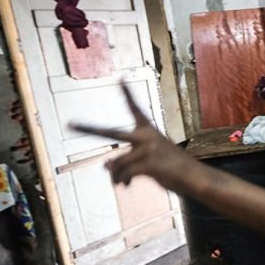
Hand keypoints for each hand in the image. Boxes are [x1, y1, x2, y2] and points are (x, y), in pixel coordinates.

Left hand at [70, 83, 187, 189]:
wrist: (194, 177)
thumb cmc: (173, 168)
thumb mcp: (150, 159)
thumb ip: (127, 160)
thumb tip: (104, 168)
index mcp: (149, 129)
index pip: (135, 108)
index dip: (127, 93)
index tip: (120, 79)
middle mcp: (145, 135)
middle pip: (109, 133)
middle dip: (88, 129)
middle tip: (70, 124)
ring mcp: (146, 149)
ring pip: (116, 164)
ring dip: (116, 176)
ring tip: (122, 183)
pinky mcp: (147, 163)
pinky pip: (123, 174)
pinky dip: (123, 181)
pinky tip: (127, 186)